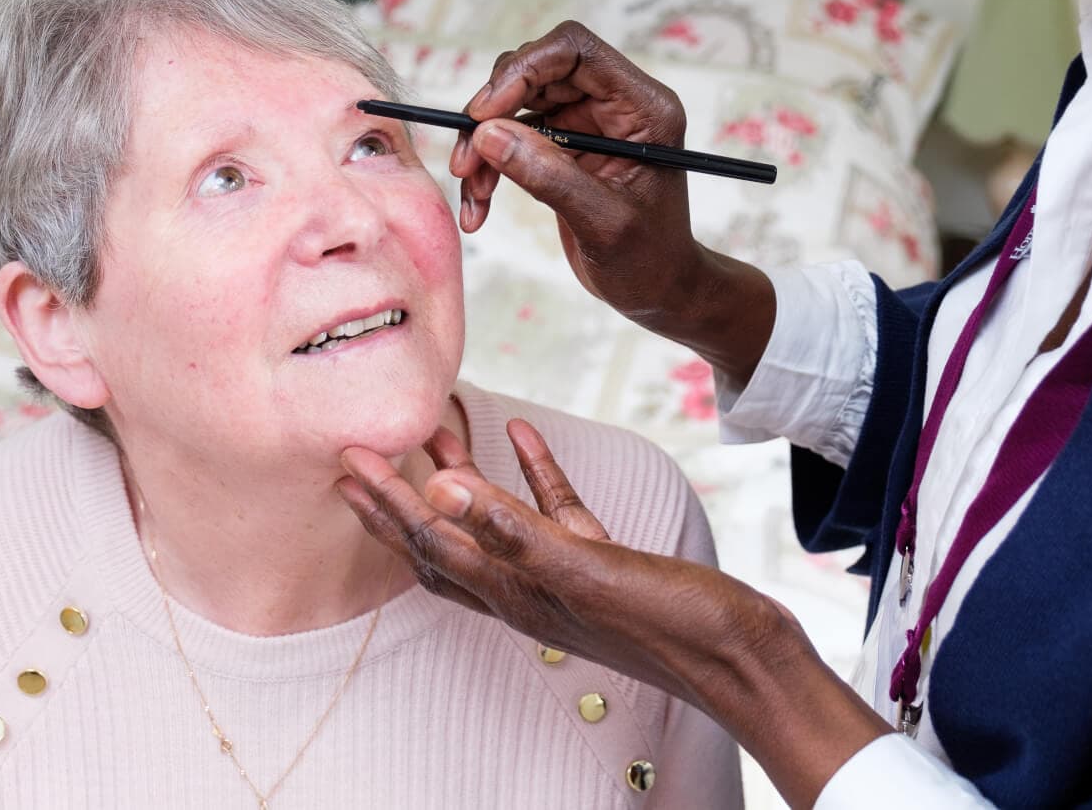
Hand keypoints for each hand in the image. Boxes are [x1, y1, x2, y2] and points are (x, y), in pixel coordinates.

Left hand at [336, 419, 888, 807]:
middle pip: (440, 540)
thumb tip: (440, 487)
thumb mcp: (587, 569)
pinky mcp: (603, 560)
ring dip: (459, 478)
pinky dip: (534, 471)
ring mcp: (564, 574)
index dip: (385, 500)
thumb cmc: (672, 625)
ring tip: (431, 432)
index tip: (346, 460)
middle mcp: (527, 588)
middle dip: (395, 501)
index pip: (429, 540)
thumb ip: (513, 529)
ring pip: (492, 521)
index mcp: (513, 593)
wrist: (745, 659)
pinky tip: (527, 431)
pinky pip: (554, 508)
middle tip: (356, 458)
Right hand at [447, 22, 774, 376]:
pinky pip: (512, 136)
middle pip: (537, 71)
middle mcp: (614, 105)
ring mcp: (587, 123)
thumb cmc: (650, 261)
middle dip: (492, 112)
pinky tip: (478, 208)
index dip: (524, 68)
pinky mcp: (564, 145)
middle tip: (464, 161)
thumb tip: (487, 134)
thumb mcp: (603, 223)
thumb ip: (548, 175)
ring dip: (483, 144)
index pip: (576, 51)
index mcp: (643, 108)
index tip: (485, 112)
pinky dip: (488, 167)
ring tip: (471, 192)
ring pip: (516, 103)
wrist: (659, 291)